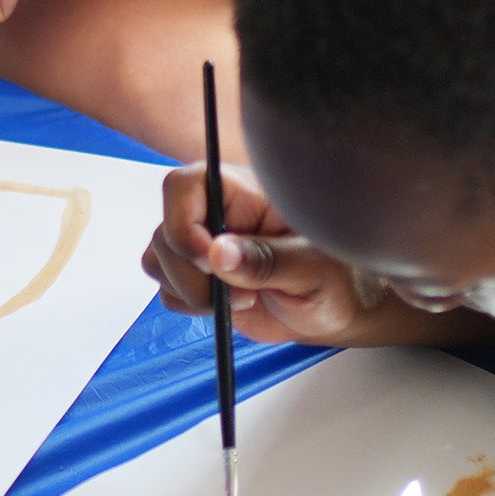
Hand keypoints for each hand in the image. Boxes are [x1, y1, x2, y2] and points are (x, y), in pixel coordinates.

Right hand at [140, 166, 457, 346]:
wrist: (334, 307)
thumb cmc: (336, 276)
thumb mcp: (313, 267)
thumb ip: (269, 260)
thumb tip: (219, 254)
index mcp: (239, 191)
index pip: (182, 187)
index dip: (183, 225)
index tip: (211, 262)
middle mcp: (213, 213)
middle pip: (164, 234)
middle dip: (193, 276)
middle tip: (242, 295)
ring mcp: (201, 245)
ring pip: (158, 263)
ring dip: (191, 293)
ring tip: (242, 299)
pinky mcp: (197, 277)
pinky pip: (166, 290)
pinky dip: (190, 306)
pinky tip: (229, 307)